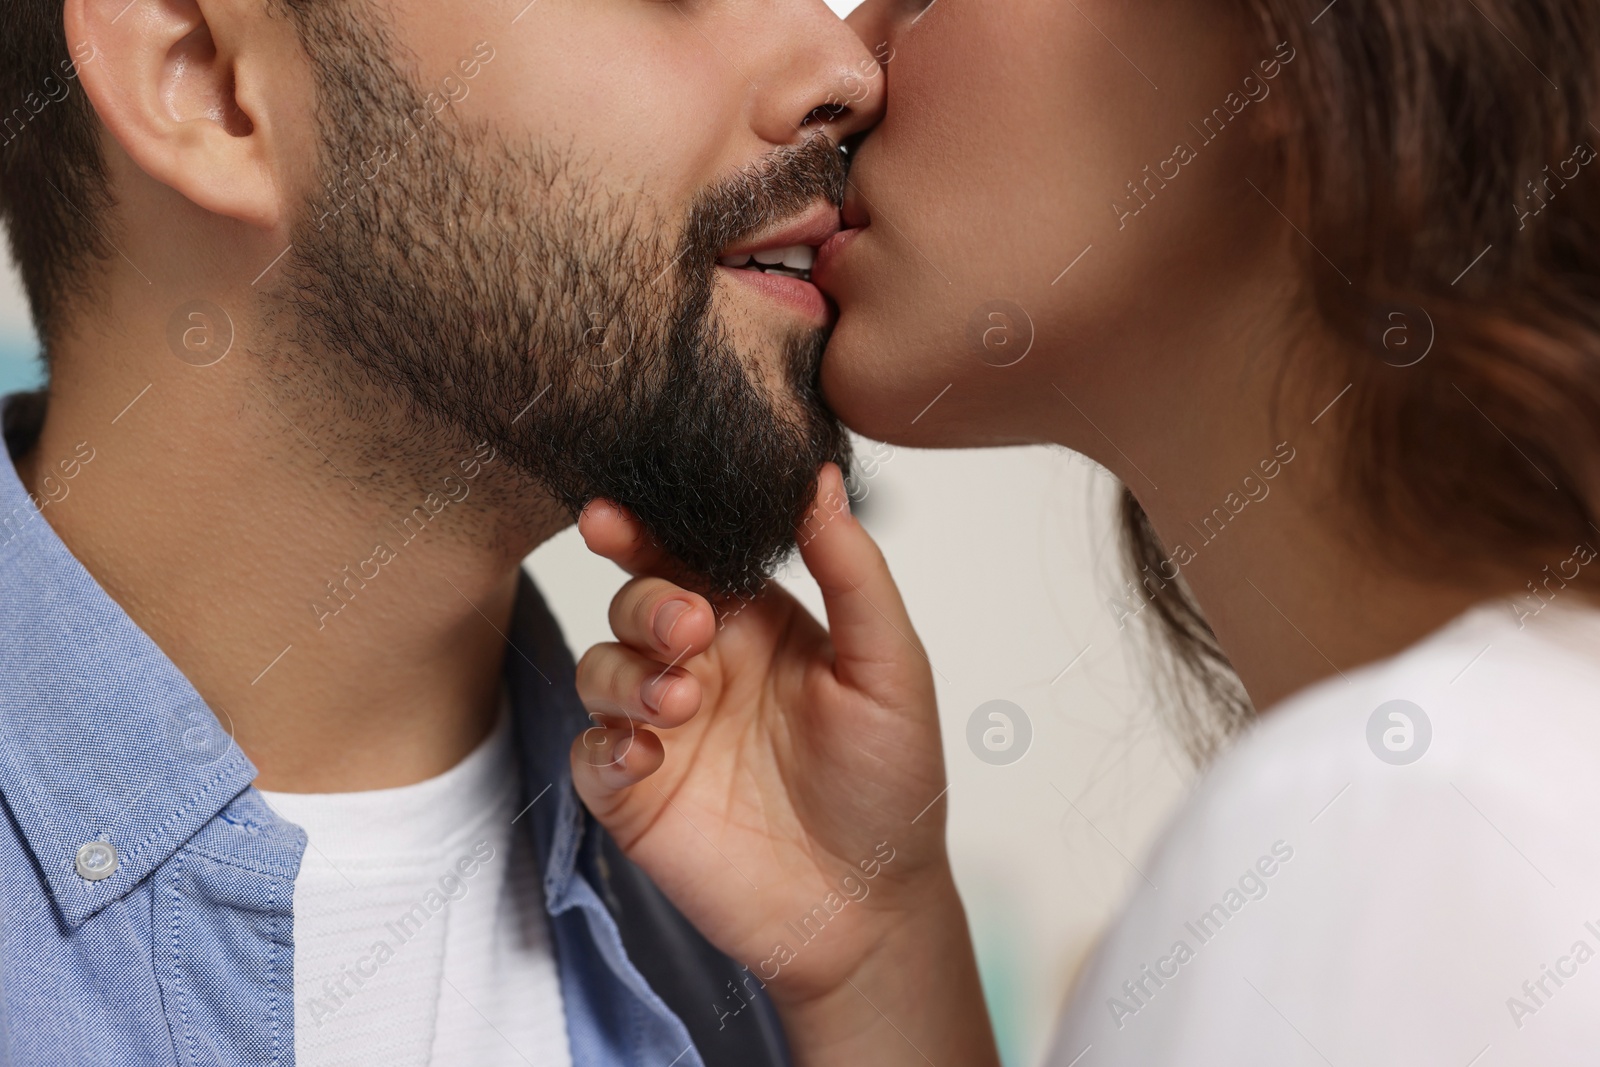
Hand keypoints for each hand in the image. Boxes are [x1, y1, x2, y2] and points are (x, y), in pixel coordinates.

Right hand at [569, 464, 995, 1062]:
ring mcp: (663, 729)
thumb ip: (853, 571)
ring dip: (627, 671)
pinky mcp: (635, 793)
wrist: (868, 908)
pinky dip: (605, 745)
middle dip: (647, 603)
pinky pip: (589, 752)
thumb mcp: (890, 669)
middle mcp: (702, 666)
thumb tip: (819, 479)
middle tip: (687, 630)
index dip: (647, 528)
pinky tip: (647, 755)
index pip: (690, 555)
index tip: (616, 512)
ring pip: (602, 667)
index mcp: (756, 623)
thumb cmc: (890, 786)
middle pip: (637, 601)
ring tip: (680, 702)